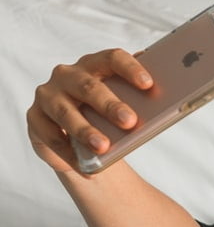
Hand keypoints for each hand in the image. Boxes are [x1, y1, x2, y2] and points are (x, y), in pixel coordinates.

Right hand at [26, 48, 152, 172]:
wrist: (81, 144)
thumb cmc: (106, 120)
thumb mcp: (123, 108)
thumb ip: (138, 101)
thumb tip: (166, 100)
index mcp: (94, 65)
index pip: (112, 58)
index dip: (130, 69)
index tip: (148, 84)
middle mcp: (68, 75)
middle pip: (89, 86)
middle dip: (110, 104)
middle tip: (130, 121)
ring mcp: (48, 95)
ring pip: (65, 112)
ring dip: (85, 131)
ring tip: (104, 148)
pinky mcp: (35, 118)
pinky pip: (52, 138)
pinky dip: (69, 155)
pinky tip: (86, 168)